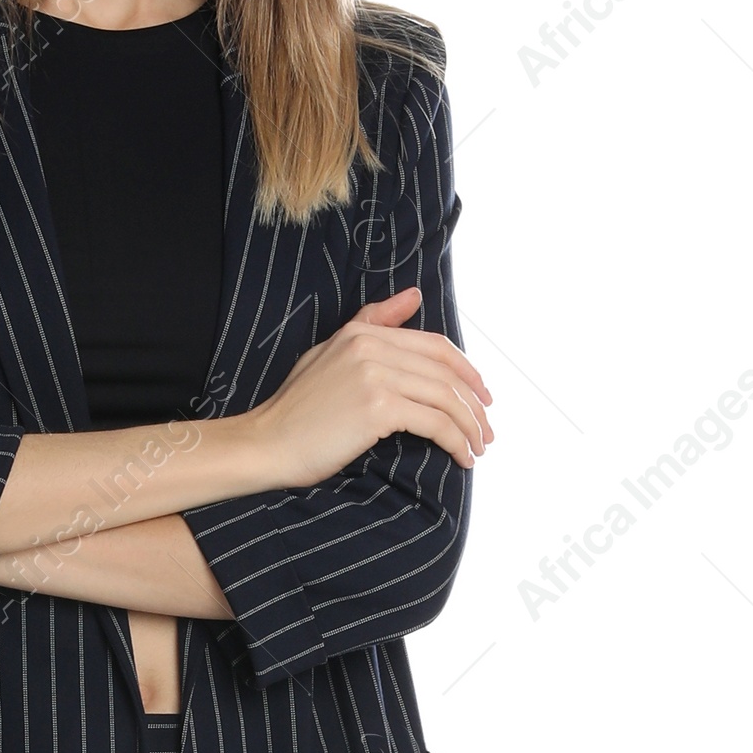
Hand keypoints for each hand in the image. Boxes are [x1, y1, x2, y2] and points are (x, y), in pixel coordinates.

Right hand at [252, 288, 492, 486]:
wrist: (265, 443)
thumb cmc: (295, 410)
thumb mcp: (330, 353)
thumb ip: (372, 322)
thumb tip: (414, 295)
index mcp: (362, 332)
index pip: (435, 346)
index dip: (467, 372)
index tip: (482, 398)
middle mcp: (370, 347)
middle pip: (445, 372)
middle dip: (475, 404)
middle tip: (487, 430)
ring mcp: (375, 375)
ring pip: (446, 398)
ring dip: (470, 426)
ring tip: (478, 448)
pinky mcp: (377, 408)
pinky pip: (435, 422)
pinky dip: (456, 441)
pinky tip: (463, 458)